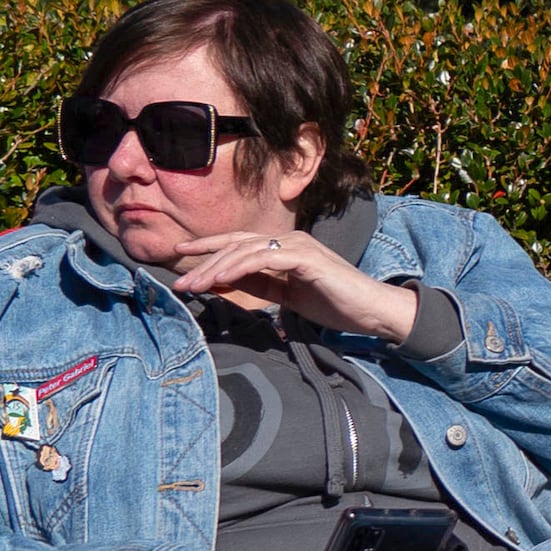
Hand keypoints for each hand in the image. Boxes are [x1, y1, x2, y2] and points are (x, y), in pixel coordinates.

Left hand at [162, 226, 420, 343]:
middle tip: (178, 282)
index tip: (180, 256)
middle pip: (236, 244)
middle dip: (203, 261)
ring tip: (192, 285)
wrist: (371, 311)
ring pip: (245, 250)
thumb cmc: (335, 304)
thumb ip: (260, 284)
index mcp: (284, 247)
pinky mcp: (307, 257)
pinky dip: (240, 267)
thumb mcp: (287, 295)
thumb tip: (224, 279)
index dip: (208, 247)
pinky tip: (222, 279)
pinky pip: (265, 259)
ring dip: (215, 268)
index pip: (239, 243)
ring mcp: (298, 246)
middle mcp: (289, 239)